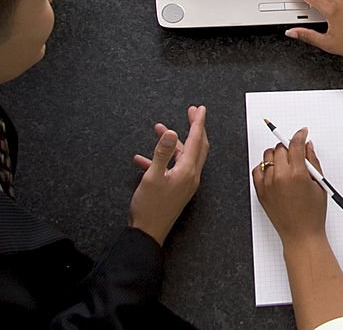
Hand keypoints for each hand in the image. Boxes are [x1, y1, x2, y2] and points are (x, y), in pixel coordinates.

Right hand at [129, 105, 208, 245]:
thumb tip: (170, 132)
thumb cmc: (149, 208)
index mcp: (187, 170)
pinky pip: (172, 167)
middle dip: (194, 127)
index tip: (200, 109)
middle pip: (197, 145)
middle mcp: (190, 175)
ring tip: (159, 130)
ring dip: (173, 142)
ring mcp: (185, 182)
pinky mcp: (177, 188)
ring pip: (183, 155)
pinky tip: (143, 158)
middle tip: (191, 112)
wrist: (147, 233)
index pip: (196, 140)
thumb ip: (162, 153)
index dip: (198, 122)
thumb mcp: (152, 177)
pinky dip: (161, 159)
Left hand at [252, 128, 328, 245]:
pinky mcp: (260, 192)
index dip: (299, 134)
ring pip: (268, 156)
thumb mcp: (319, 184)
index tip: (302, 132)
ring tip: (286, 165)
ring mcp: (268, 184)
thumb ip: (313, 162)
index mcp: (297, 174)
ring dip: (277, 156)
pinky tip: (275, 173)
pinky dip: (265, 167)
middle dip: (289, 147)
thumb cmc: (313, 214)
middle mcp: (280, 177)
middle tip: (297, 153)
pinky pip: (258, 170)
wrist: (300, 235)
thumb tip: (308, 146)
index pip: (295, 144)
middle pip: (280, 148)